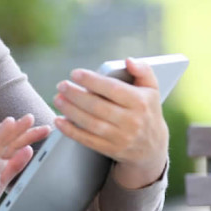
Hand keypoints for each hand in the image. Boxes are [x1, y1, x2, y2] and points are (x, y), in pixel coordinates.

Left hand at [52, 58, 168, 189]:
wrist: (152, 147)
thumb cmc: (147, 110)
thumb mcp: (151, 89)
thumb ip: (143, 70)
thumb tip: (128, 60)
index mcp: (140, 102)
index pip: (112, 89)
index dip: (92, 81)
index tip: (75, 74)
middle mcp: (131, 121)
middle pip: (98, 106)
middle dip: (76, 95)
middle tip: (62, 85)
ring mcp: (121, 137)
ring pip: (91, 123)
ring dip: (70, 111)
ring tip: (58, 99)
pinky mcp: (111, 150)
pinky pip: (87, 140)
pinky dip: (71, 131)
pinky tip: (59, 120)